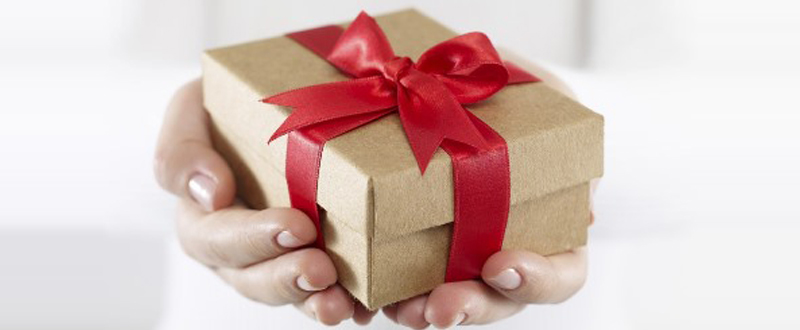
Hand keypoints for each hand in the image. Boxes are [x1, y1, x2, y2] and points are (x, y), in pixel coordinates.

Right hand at [154, 79, 376, 325]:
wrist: (282, 96)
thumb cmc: (230, 104)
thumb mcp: (192, 108)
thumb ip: (182, 149)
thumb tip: (211, 193)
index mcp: (203, 215)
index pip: (214, 238)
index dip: (251, 239)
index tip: (296, 226)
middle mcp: (239, 246)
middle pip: (252, 279)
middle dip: (286, 279)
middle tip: (321, 270)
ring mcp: (279, 258)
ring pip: (291, 293)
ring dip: (315, 301)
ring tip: (343, 303)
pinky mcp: (319, 258)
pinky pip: (328, 290)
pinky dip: (350, 300)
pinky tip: (368, 303)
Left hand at [382, 56, 596, 328]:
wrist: (452, 73)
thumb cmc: (516, 91)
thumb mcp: (552, 100)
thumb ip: (568, 140)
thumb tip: (586, 207)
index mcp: (551, 227)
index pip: (561, 275)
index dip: (538, 281)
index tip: (503, 267)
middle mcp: (503, 249)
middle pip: (498, 299)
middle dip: (472, 307)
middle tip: (443, 307)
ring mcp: (455, 252)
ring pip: (445, 299)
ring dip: (422, 310)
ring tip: (402, 310)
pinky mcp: (405, 242)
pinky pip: (395, 279)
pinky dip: (380, 291)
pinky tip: (366, 296)